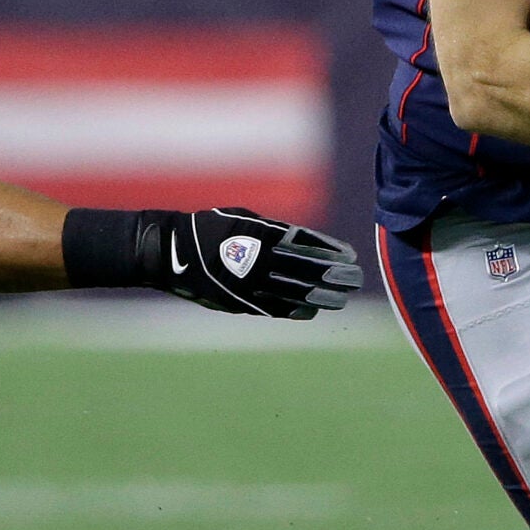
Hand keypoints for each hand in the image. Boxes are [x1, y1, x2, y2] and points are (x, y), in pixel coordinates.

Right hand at [149, 208, 363, 319]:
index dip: (331, 252)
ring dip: (321, 297)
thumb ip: (275, 231)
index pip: (308, 246)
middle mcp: (260, 260)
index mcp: (263, 236)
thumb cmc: (211, 228)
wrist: (173, 252)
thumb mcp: (245, 219)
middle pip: (307, 271)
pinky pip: (274, 308)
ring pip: (294, 293)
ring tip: (340, 299)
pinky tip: (311, 310)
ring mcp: (251, 283)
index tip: (350, 256)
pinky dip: (295, 310)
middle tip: (355, 279)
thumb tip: (306, 243)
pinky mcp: (241, 301)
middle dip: (335, 276)